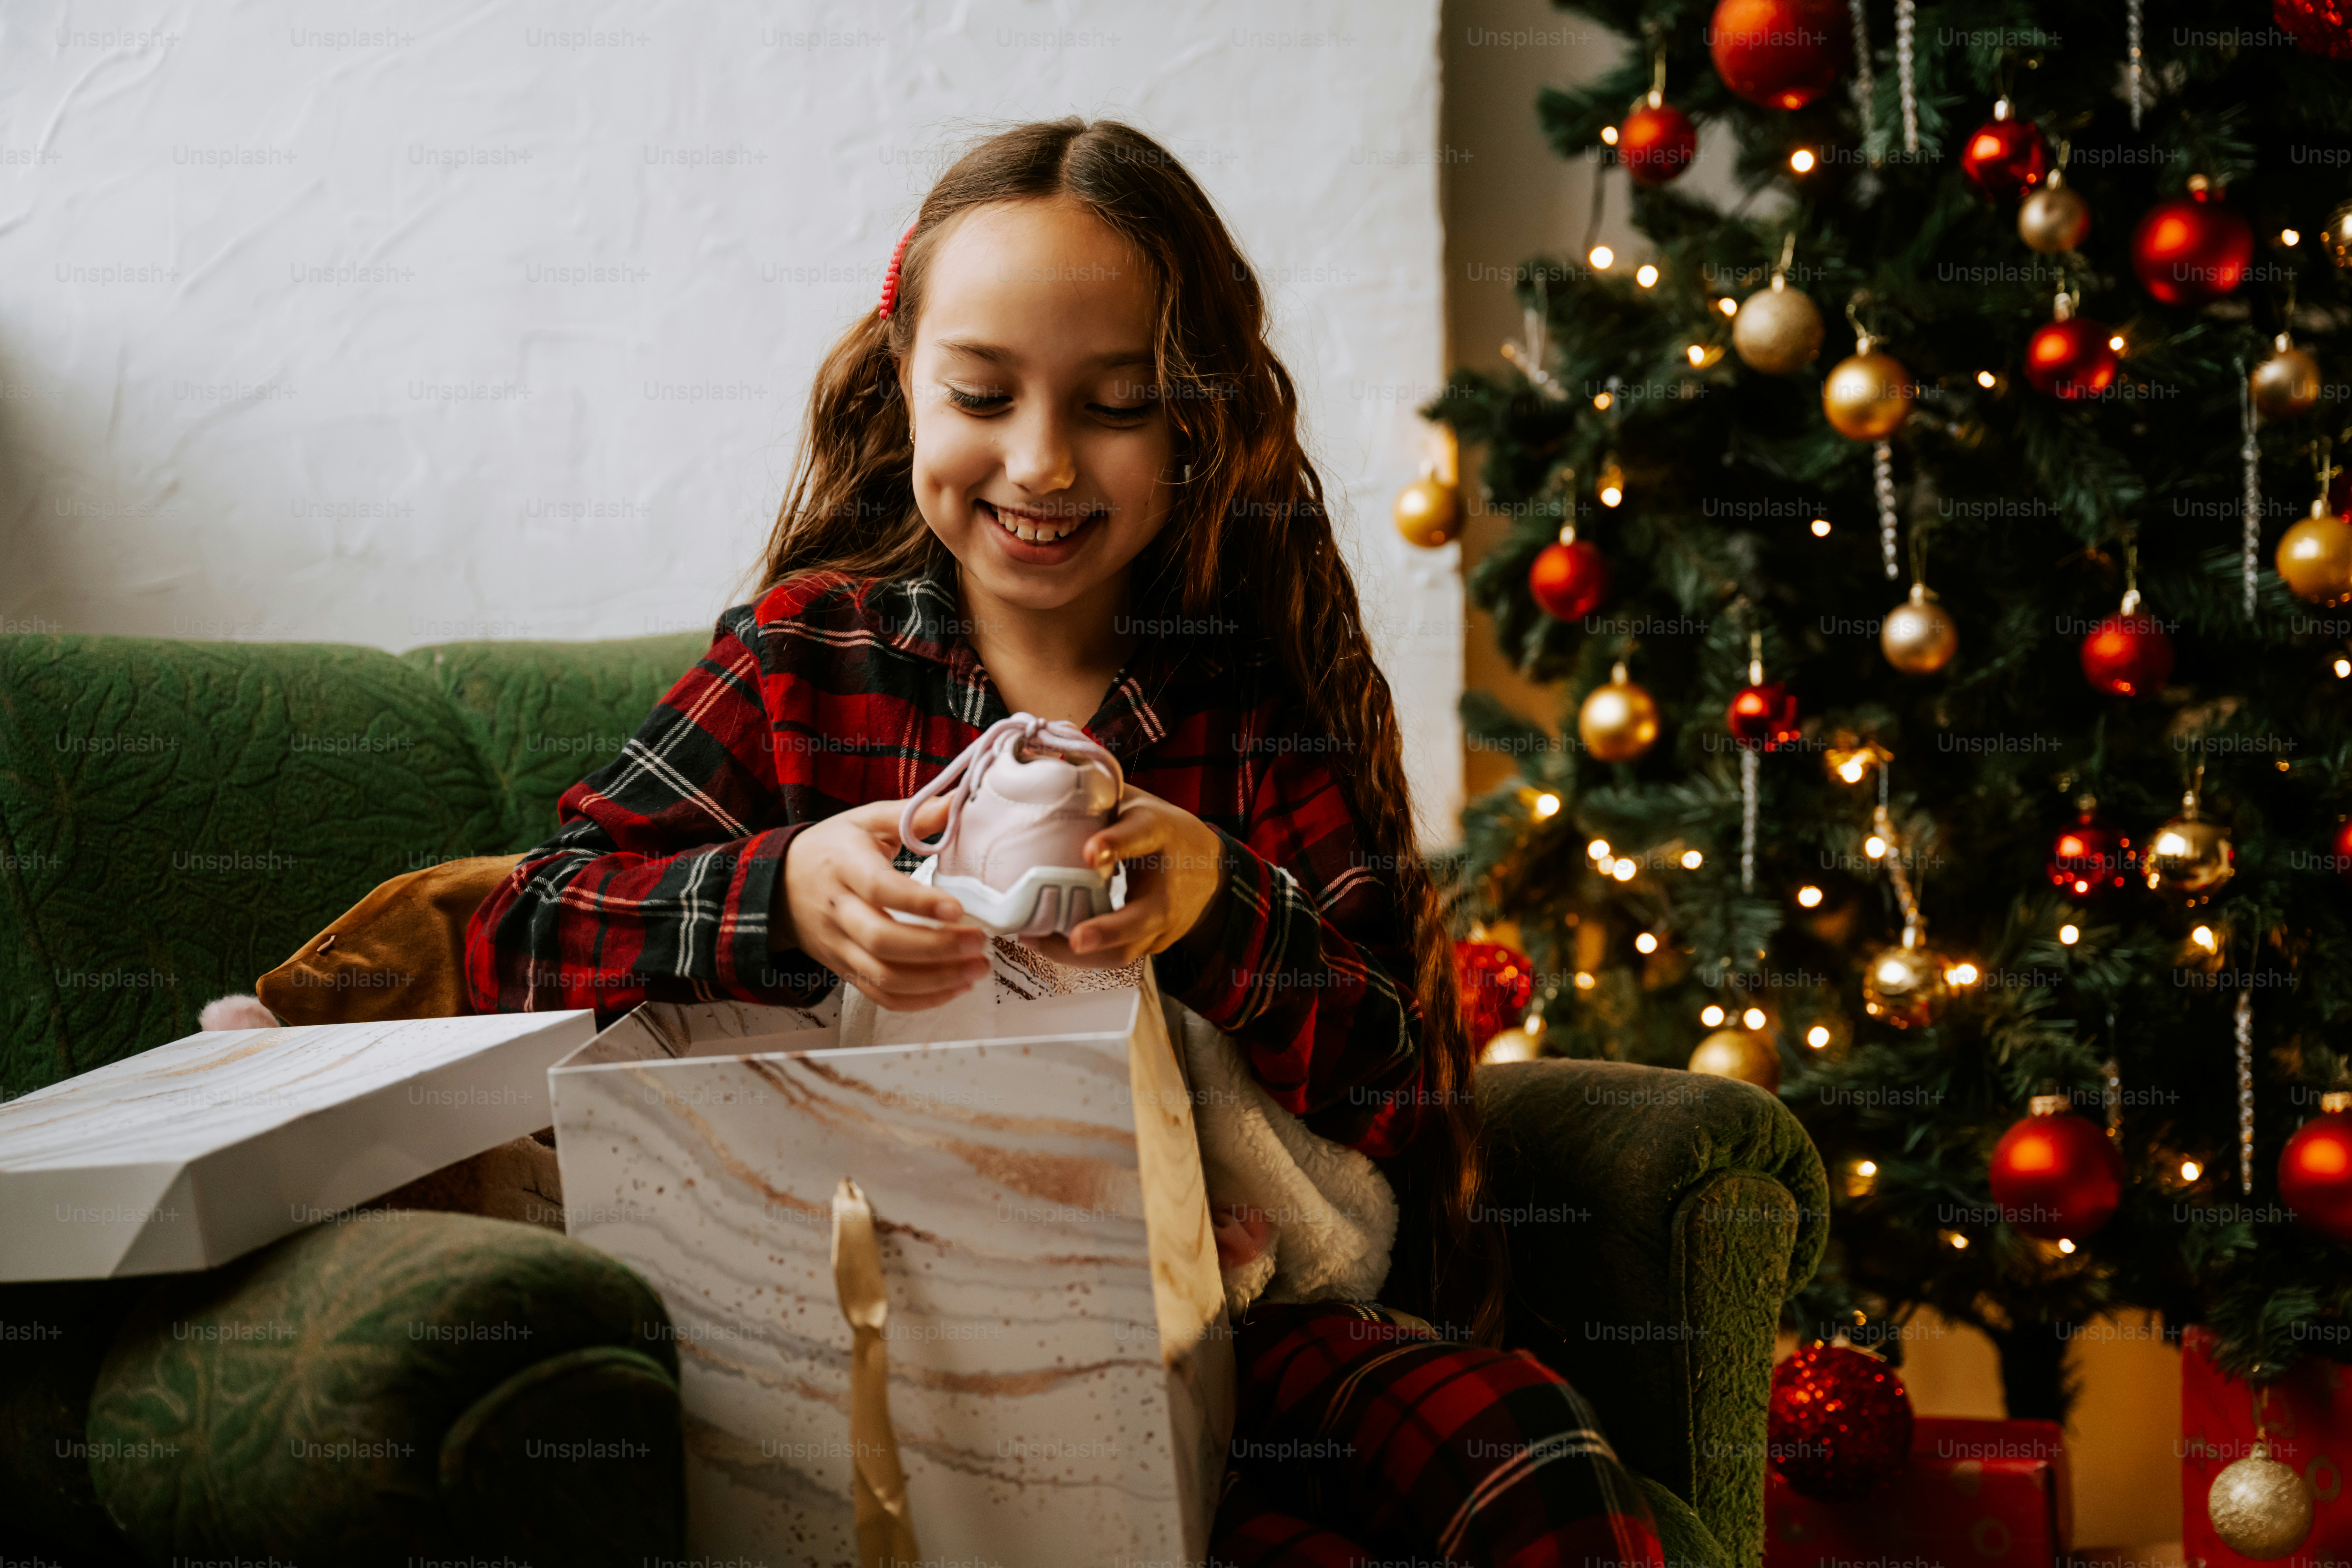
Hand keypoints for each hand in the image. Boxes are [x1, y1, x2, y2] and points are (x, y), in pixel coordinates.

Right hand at [776, 799, 990, 1009]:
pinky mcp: (844, 970)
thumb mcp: (865, 821)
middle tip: (979, 942)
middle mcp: (838, 911)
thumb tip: (959, 800)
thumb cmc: (831, 848)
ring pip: (884, 977)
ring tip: (977, 968)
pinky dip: (919, 1000)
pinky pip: (880, 995)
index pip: (879, 889)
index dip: (918, 903)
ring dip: (936, 980)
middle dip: (937, 948)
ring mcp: (839, 946)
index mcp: (844, 866)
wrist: (780, 885)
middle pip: (882, 941)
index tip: (957, 908)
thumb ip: (912, 815)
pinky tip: (954, 987)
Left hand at [1028, 785, 1225, 969]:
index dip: (1116, 843)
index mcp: (1160, 834)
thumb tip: (1052, 772)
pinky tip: (1047, 944)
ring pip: (1126, 949)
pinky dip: (1082, 958)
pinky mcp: (1153, 944)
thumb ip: (1102, 796)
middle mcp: (1166, 886)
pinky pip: (1117, 957)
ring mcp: (1162, 922)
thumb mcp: (1139, 804)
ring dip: (1081, 954)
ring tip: (1035, 940)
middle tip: (1075, 937)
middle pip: (1141, 916)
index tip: (1088, 852)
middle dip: (1108, 930)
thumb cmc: (1163, 832)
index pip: (1141, 836)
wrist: (1212, 873)